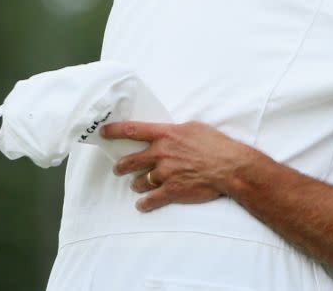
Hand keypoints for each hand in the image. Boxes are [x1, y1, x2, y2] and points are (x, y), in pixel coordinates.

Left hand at [100, 121, 253, 211]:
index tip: (103, 132)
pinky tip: (142, 205)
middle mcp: (161, 154)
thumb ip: (176, 131)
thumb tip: (167, 133)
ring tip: (136, 185)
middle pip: (130, 161)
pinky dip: (144, 204)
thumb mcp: (194, 128)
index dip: (114, 131)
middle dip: (121, 166)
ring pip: (139, 181)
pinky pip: (151, 200)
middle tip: (118, 168)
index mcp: (166, 135)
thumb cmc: (216, 144)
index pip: (132, 130)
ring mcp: (165, 174)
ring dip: (136, 184)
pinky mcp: (172, 191)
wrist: (229, 167)